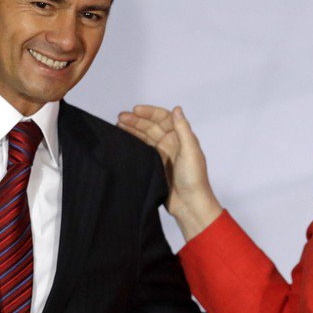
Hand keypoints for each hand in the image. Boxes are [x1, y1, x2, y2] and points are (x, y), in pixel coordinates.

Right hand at [117, 105, 222, 240]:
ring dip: (133, 130)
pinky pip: (142, 149)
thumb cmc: (194, 178)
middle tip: (120, 118)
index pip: (164, 119)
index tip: (135, 110)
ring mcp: (163, 154)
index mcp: (182, 137)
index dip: (150, 113)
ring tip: (118, 125)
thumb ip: (183, 129)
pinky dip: (133, 143)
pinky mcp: (155, 165)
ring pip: (145, 137)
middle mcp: (172, 143)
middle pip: (152, 127)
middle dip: (136, 120)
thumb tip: (177, 109)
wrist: (190, 204)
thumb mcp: (190, 151)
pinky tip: (123, 139)